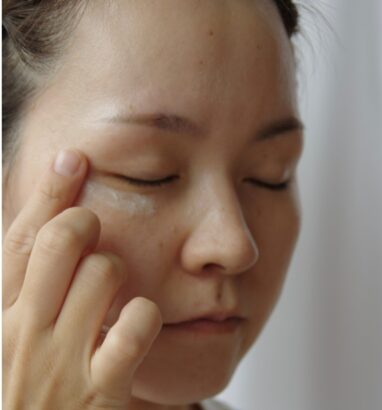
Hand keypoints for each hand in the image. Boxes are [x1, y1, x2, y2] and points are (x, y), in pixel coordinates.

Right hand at [3, 149, 161, 409]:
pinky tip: (138, 320)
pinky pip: (135, 328)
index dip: (48, 194)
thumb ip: (27, 285)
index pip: (22, 241)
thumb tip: (46, 224)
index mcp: (0, 318)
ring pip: (104, 272)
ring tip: (112, 289)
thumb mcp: (14, 336)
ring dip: (116, 270)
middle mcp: (24, 335)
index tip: (72, 157)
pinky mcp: (100, 393)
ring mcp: (62, 365)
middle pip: (60, 244)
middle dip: (84, 222)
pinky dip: (144, 314)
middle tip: (94, 230)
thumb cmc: (29, 388)